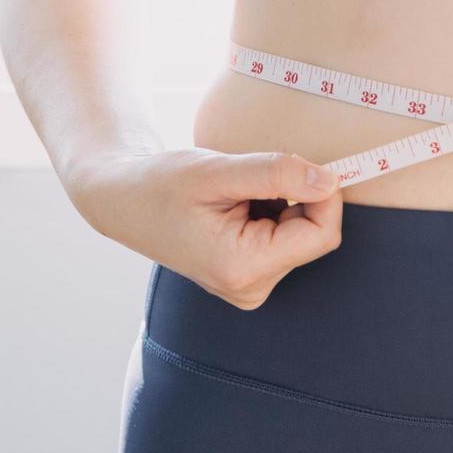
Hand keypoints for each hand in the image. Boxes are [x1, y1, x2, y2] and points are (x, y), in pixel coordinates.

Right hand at [68, 147, 343, 309]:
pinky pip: (284, 238)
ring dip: (281, 202)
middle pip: (313, 235)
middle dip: (297, 197)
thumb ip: (276, 174)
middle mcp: (250, 288)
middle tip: (251, 178)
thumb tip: (330, 181)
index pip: (321, 234)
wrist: (123, 202)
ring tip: (235, 194)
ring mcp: (250, 285)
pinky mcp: (249, 276)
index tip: (304, 164)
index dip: (324, 194)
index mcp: (243, 268)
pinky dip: (271, 212)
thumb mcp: (218, 171)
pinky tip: (235, 205)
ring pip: (300, 233)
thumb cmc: (161, 184)